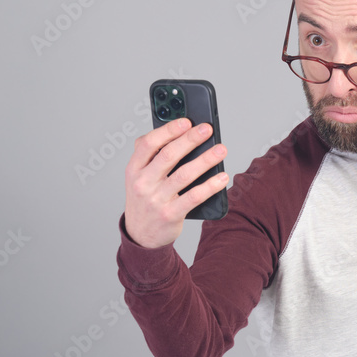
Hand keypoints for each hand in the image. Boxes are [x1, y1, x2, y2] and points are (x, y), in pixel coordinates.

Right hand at [124, 118, 228, 248]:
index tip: (186, 121)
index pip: (148, 144)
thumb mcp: (138, 175)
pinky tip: (222, 177)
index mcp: (134, 168)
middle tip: (207, 129)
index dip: (168, 130)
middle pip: (169, 156)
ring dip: (205, 160)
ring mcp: (156, 200)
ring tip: (221, 150)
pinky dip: (210, 186)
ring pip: (184, 175)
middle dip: (190, 140)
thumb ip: (151, 154)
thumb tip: (179, 132)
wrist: (140, 234)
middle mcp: (143, 183)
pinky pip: (194, 197)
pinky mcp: (170, 214)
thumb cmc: (145, 197)